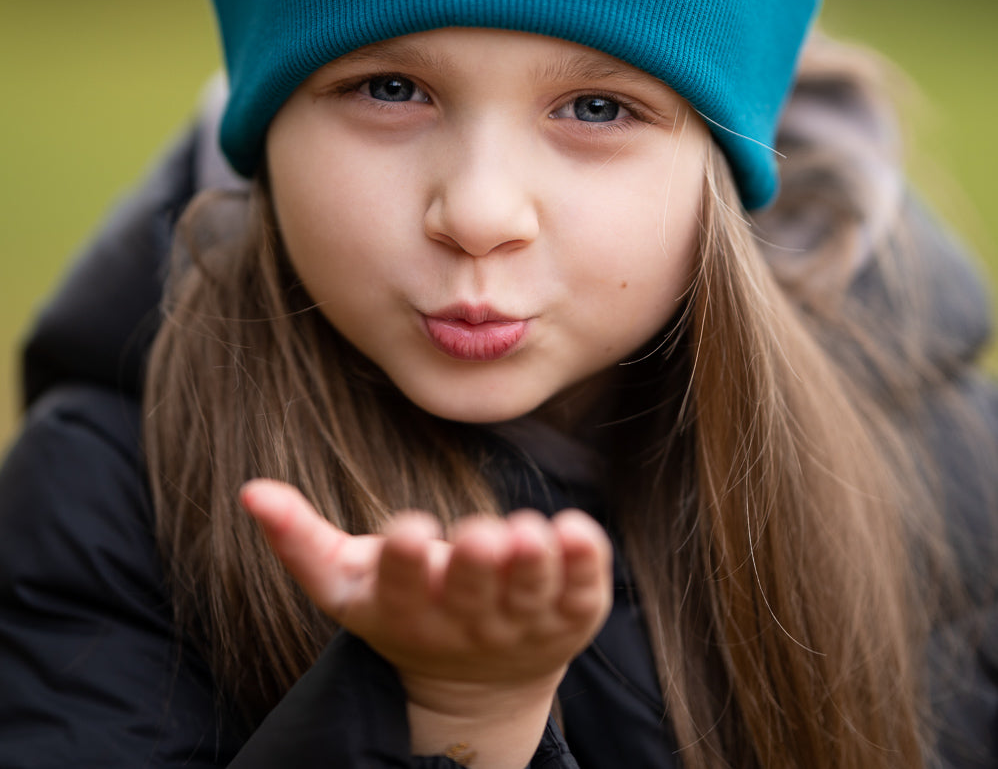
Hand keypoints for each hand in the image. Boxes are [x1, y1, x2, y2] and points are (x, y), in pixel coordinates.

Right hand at [239, 481, 612, 702]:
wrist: (475, 683)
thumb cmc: (403, 606)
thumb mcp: (346, 582)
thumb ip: (298, 538)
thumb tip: (248, 490)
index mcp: (405, 607)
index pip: (401, 587)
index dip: (404, 561)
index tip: (407, 529)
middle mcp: (466, 618)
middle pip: (470, 591)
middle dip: (474, 564)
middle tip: (479, 535)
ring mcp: (522, 619)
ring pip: (531, 592)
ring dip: (533, 563)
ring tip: (532, 533)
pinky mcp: (571, 614)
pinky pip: (583, 591)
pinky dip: (586, 564)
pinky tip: (580, 530)